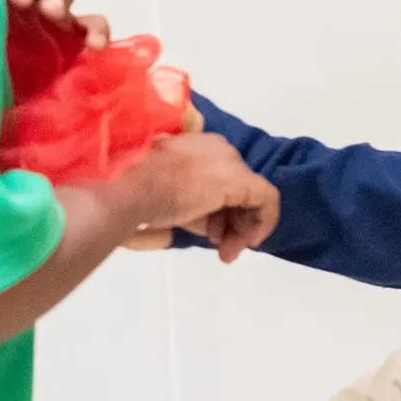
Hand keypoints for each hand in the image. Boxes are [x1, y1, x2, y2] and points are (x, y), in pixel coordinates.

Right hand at [112, 132, 277, 262]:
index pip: (220, 183)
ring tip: (227, 253)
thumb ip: (188, 204)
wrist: (133, 186)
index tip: (210, 235)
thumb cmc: (139, 192)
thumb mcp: (166, 197)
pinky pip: (267, 199)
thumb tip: (197, 223)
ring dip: (241, 231)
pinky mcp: (241, 180)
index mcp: (199, 148)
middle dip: (232, 225)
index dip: (218, 213)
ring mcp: (230, 163)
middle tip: (222, 251)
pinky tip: (250, 242)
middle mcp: (219, 150)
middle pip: (237, 192)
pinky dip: (263, 223)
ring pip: (251, 198)